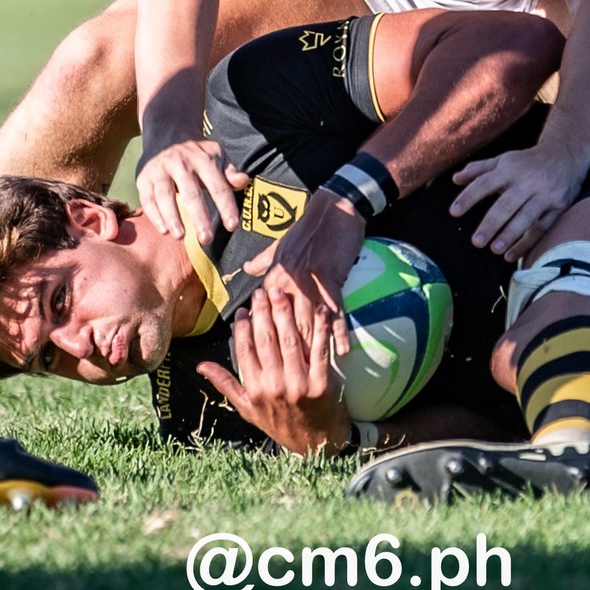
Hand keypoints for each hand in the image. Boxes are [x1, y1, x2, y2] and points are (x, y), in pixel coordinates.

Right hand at [137, 136, 248, 240]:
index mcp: (203, 159)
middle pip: (191, 193)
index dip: (226, 206)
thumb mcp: (217, 155)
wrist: (166, 133)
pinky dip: (154, 215)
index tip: (233, 226)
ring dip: (172, 217)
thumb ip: (230, 172)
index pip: (218, 185)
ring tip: (180, 236)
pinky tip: (163, 230)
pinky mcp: (144, 178)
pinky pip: (147, 198)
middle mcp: (180, 163)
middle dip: (199, 217)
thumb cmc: (197, 152)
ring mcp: (160, 170)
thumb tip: (244, 181)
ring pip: (165, 195)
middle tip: (206, 239)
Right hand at [196, 288, 349, 457]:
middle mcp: (274, 387)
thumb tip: (202, 366)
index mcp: (255, 390)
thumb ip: (226, 384)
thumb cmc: (279, 423)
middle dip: (263, 312)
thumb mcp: (248, 409)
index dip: (243, 327)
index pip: (245, 350)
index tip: (243, 310)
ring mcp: (298, 385)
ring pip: (290, 341)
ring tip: (282, 293)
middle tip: (262, 292)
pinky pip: (320, 350)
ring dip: (286, 313)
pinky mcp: (321, 384)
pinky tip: (320, 310)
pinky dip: (321, 328)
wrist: (314, 445)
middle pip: (266, 341)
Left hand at [242, 189, 359, 358]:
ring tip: (312, 375)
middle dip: (288, 353)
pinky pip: (336, 313)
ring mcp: (311, 283)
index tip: (267, 362)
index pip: (266, 314)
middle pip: (286, 324)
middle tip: (290, 378)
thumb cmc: (306, 227)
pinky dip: (340, 333)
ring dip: (311, 349)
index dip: (267, 339)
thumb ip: (263, 261)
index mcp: (273, 275)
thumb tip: (246, 269)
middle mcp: (288, 282)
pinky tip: (343, 352)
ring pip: (308, 323)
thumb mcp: (280, 243)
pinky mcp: (332, 281)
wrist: (334, 210)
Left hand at [450, 142, 584, 259]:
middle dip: (491, 224)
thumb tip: (455, 179)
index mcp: (509, 169)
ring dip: (510, 235)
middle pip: (506, 204)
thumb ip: (479, 169)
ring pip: (526, 218)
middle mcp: (527, 181)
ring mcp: (545, 195)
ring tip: (494, 249)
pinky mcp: (558, 207)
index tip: (453, 212)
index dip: (468, 197)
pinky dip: (527, 243)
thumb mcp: (503, 160)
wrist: (566, 154)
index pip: (484, 183)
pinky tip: (512, 256)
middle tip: (476, 242)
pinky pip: (542, 228)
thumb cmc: (527, 161)